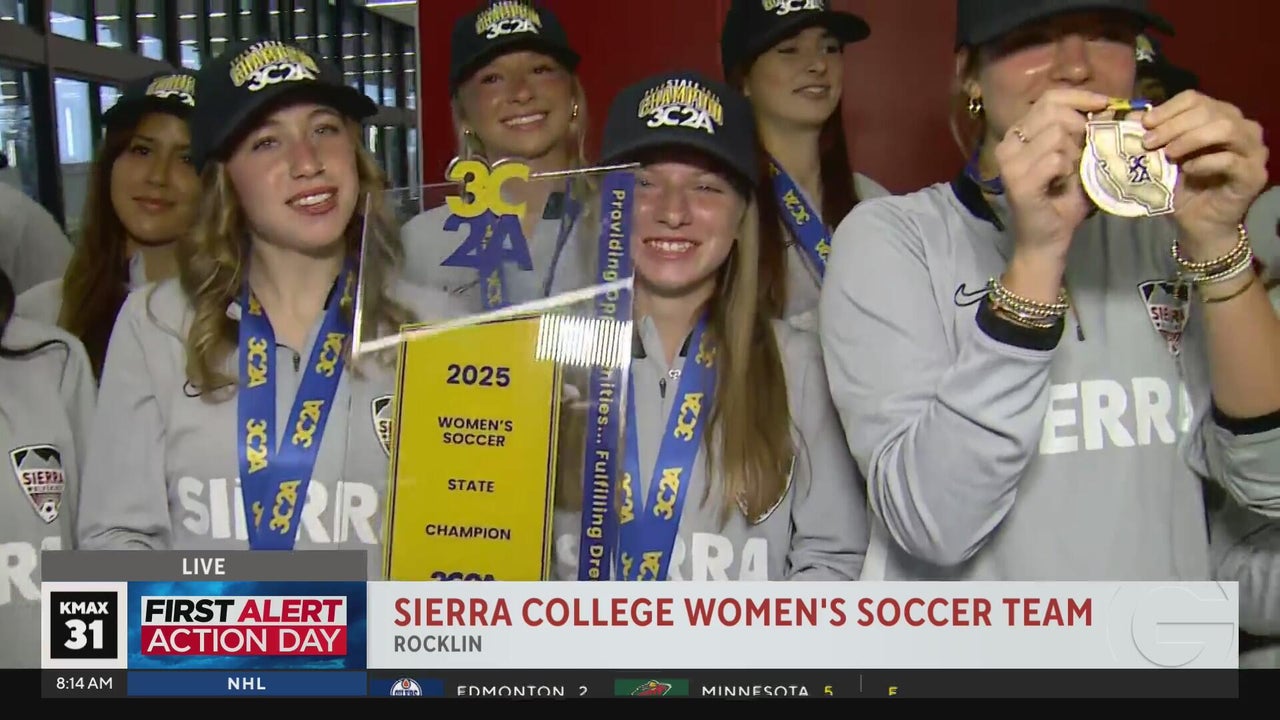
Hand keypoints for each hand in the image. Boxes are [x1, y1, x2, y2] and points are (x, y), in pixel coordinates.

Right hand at [996, 88, 1111, 261]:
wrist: (1046, 240)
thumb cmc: (1063, 200)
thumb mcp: (1077, 158)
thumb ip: (1088, 133)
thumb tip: (1112, 107)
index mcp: (1019, 134)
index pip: (1049, 98)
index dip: (1080, 97)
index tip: (1105, 104)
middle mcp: (1008, 144)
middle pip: (1053, 111)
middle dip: (1080, 127)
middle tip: (1086, 150)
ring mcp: (1009, 163)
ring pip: (1056, 135)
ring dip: (1073, 153)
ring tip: (1071, 172)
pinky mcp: (1018, 182)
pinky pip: (1055, 160)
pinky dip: (1067, 171)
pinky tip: (1062, 183)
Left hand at [1143, 90, 1268, 252]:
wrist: (1197, 224)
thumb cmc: (1181, 187)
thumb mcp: (1162, 158)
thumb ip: (1153, 136)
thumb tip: (1130, 116)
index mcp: (1219, 116)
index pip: (1195, 98)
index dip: (1168, 108)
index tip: (1145, 123)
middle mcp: (1242, 127)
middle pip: (1210, 110)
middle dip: (1175, 125)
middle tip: (1150, 142)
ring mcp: (1253, 150)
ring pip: (1225, 128)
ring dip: (1191, 138)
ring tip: (1168, 154)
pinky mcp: (1254, 175)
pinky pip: (1231, 160)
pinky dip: (1205, 162)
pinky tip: (1188, 169)